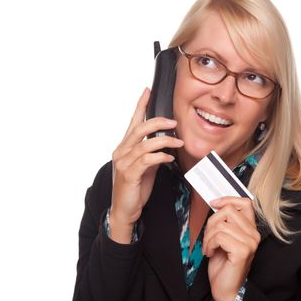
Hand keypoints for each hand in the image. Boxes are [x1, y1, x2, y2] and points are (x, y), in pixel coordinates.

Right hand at [110, 88, 183, 242]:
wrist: (124, 210)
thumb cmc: (135, 188)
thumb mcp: (145, 167)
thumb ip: (151, 153)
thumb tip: (165, 144)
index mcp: (124, 147)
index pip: (133, 122)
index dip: (140, 105)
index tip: (147, 91)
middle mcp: (121, 152)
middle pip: (139, 129)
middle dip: (158, 122)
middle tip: (173, 121)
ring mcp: (123, 163)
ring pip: (144, 144)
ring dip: (164, 141)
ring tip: (179, 142)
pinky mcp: (129, 174)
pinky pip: (147, 160)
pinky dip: (160, 156)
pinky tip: (169, 157)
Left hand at [202, 197, 260, 300]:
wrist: (226, 289)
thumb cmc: (223, 264)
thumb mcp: (223, 237)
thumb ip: (225, 222)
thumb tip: (216, 204)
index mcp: (251, 229)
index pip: (245, 203)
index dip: (228, 199)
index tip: (214, 203)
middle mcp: (254, 234)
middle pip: (228, 210)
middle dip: (211, 222)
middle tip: (208, 237)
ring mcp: (250, 242)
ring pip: (221, 224)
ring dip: (208, 236)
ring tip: (209, 247)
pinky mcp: (242, 251)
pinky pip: (219, 236)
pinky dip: (209, 243)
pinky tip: (210, 252)